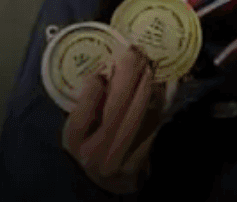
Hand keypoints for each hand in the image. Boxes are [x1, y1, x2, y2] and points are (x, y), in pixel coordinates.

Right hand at [62, 46, 167, 193]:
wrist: (107, 181)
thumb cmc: (92, 144)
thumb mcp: (80, 128)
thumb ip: (87, 105)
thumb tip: (105, 73)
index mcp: (74, 142)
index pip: (80, 118)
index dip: (91, 94)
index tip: (100, 73)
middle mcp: (93, 153)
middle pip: (114, 113)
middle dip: (127, 79)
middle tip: (135, 54)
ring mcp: (117, 159)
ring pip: (135, 119)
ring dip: (145, 89)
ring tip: (149, 67)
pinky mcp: (137, 161)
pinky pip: (152, 128)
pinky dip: (159, 105)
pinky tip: (163, 88)